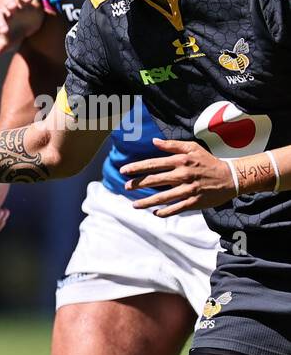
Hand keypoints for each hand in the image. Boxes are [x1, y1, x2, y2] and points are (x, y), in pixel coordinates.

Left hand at [0, 0, 44, 66]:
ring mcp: (22, 2)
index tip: (4, 31)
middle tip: (12, 6)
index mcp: (2, 17)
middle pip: (9, 3)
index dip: (0, 23)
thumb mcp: (4, 43)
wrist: (25, 25)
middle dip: (10, 5)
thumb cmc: (12, 35)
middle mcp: (11, 7)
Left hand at [121, 138, 238, 216]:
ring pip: (163, 197)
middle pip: (154, 180)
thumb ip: (172, 145)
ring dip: (147, 202)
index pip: (154, 164)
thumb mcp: (193, 148)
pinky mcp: (194, 202)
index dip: (137, 167)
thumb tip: (154, 141)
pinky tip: (155, 213)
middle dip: (138, 184)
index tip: (123, 171)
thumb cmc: (208, 162)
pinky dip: (164, 212)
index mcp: (181, 161)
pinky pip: (176, 208)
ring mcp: (188, 190)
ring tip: (134, 205)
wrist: (231, 177)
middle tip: (126, 187)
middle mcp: (183, 175)